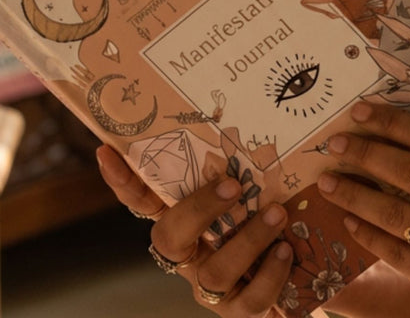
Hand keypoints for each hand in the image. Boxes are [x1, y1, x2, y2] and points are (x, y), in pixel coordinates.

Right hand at [97, 143, 293, 315]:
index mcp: (183, 223)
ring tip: (277, 213)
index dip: (124, 182)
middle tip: (233, 184)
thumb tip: (236, 112)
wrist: (302, 282)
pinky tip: (286, 250)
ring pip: (215, 272)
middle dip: (198, 209)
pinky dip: (270, 276)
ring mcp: (212, 288)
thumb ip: (236, 167)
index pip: (142, 202)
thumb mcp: (249, 193)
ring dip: (248, 240)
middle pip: (170, 238)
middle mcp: (189, 256)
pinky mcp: (240, 311)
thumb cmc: (266, 220)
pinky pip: (249, 302)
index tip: (107, 151)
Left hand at [313, 101, 409, 317]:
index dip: (394, 122)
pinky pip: (400, 254)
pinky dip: (370, 236)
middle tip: (333, 141)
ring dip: (355, 194)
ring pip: (397, 212)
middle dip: (366, 152)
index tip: (361, 111)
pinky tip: (349, 222)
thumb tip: (409, 134)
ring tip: (327, 180)